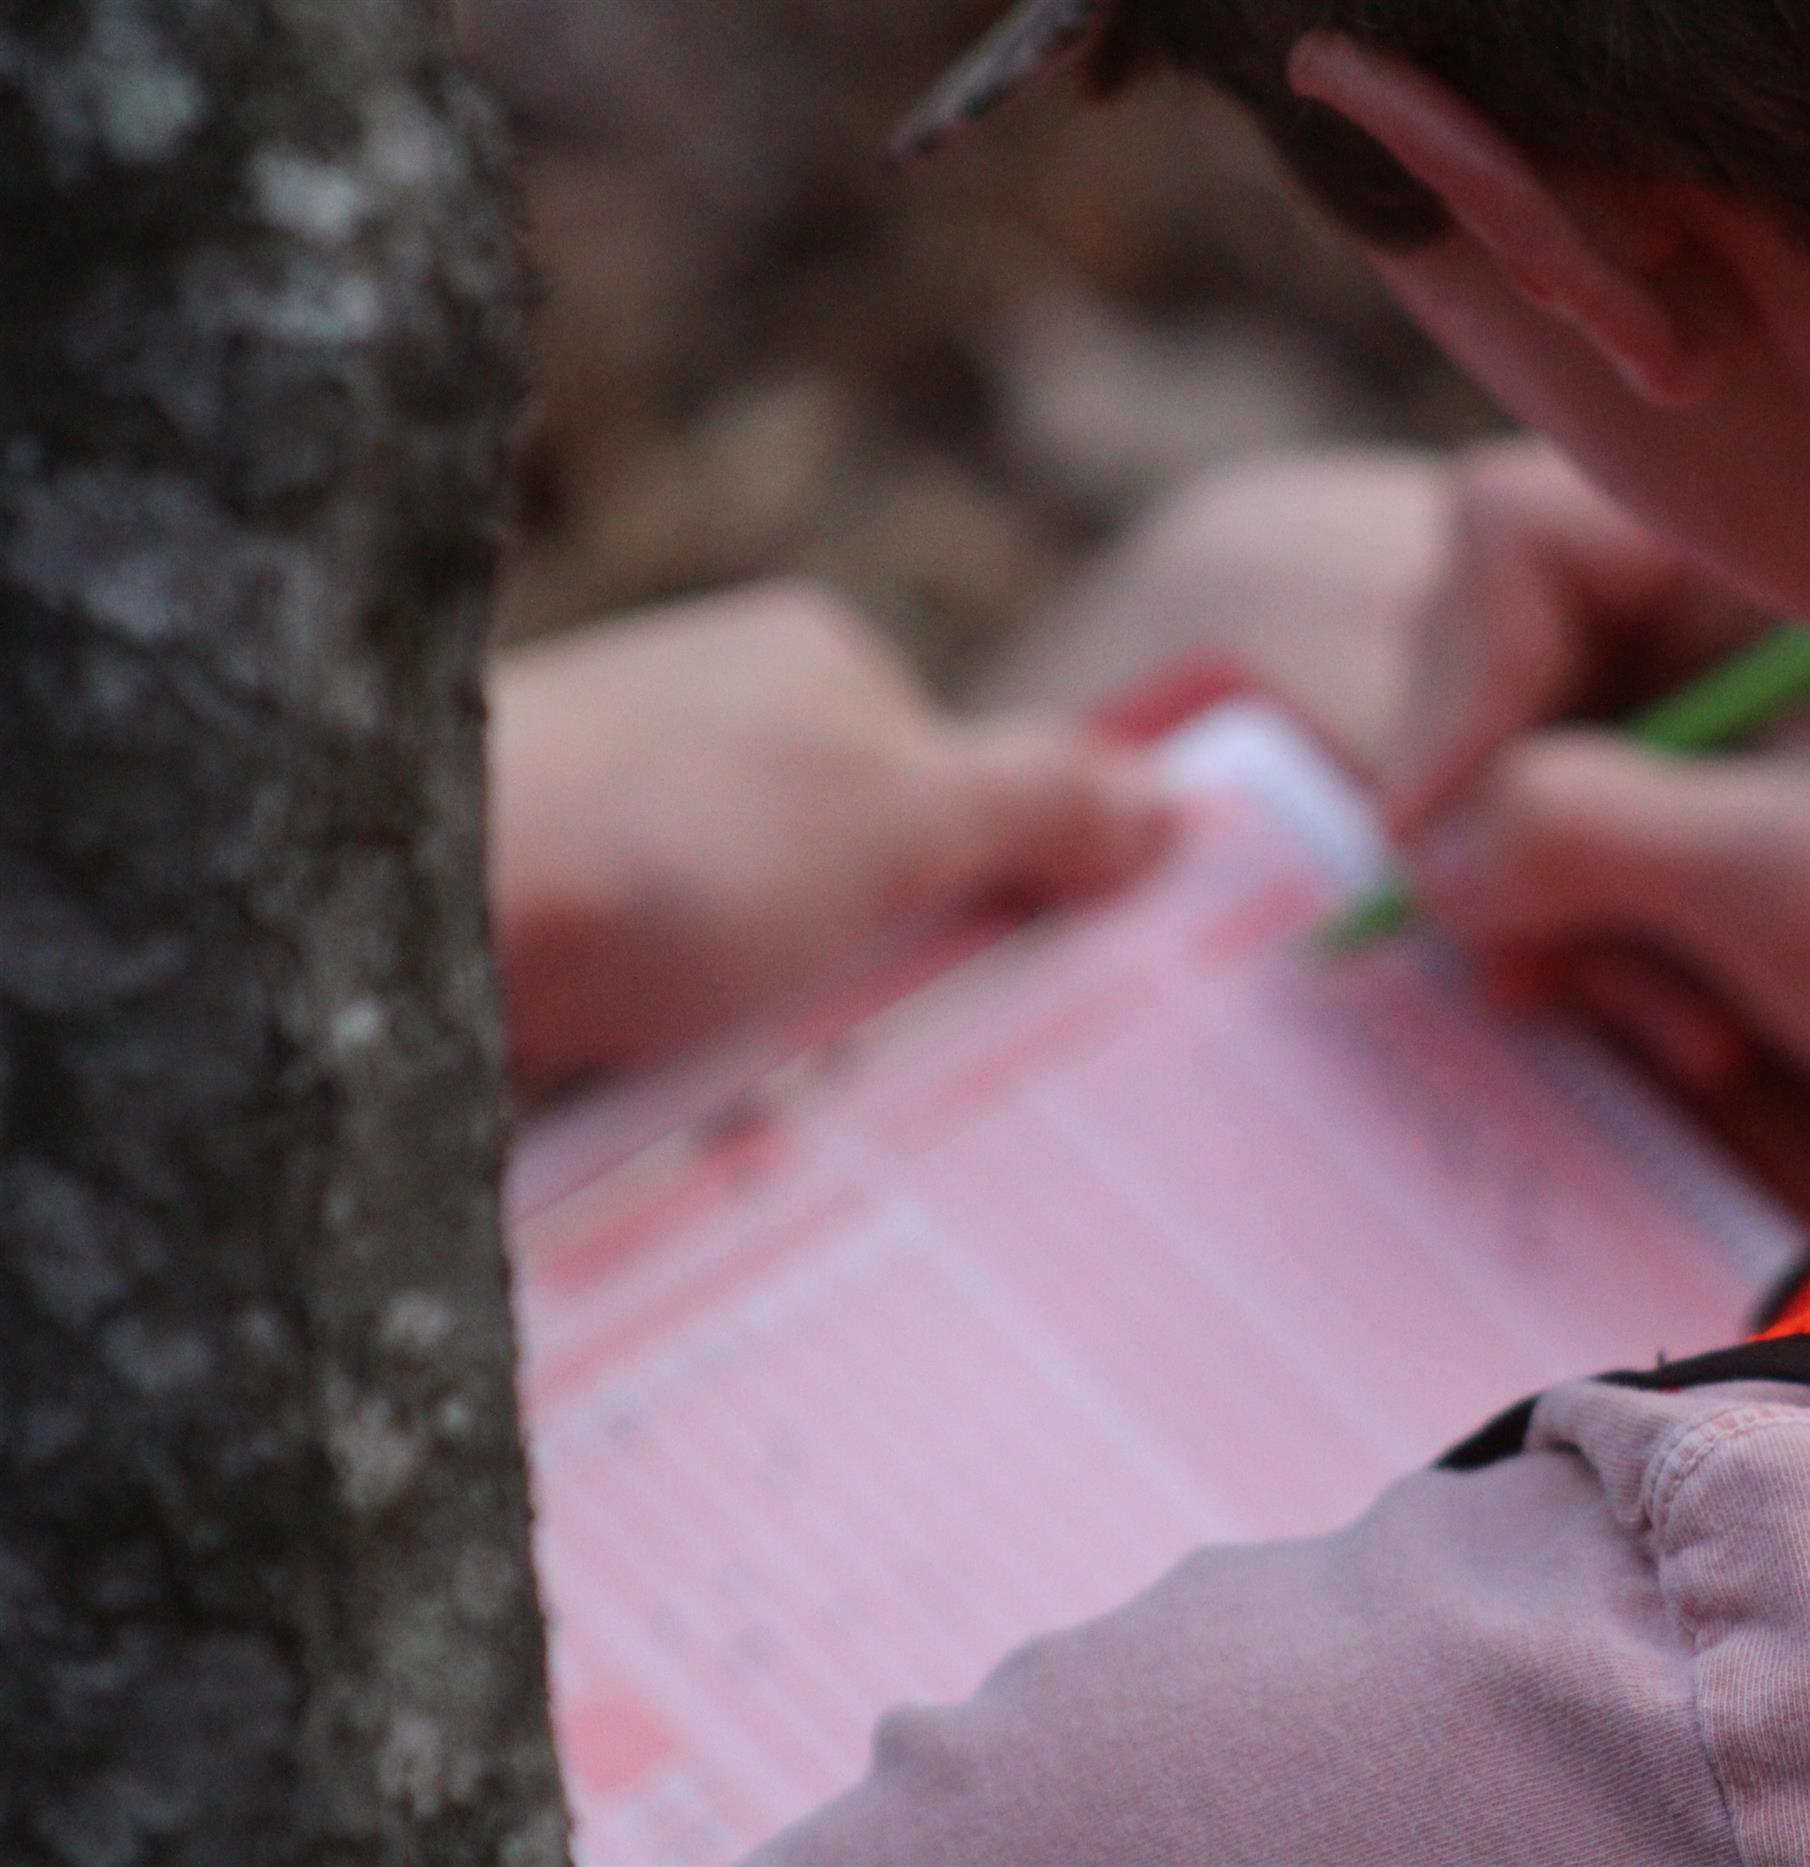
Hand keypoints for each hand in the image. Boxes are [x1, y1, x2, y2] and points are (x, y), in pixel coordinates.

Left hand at [490, 582, 1171, 1092]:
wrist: (379, 940)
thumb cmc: (658, 850)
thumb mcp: (898, 815)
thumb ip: (1043, 799)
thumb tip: (1174, 803)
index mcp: (802, 673)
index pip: (964, 801)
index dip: (1017, 909)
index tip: (1056, 1027)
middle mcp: (706, 743)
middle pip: (869, 899)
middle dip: (904, 1003)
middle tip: (951, 1112)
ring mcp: (616, 841)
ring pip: (768, 984)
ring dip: (797, 1070)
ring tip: (820, 1149)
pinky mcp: (539, 943)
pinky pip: (667, 1037)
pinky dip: (695, 1097)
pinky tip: (707, 1155)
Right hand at [1383, 439, 1809, 1116]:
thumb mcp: (1783, 879)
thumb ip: (1575, 833)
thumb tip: (1424, 850)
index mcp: (1779, 547)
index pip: (1515, 539)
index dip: (1454, 690)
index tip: (1439, 848)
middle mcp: (1746, 596)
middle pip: (1509, 657)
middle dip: (1504, 825)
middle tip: (1526, 972)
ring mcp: (1744, 698)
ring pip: (1541, 766)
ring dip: (1563, 913)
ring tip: (1673, 1037)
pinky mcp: (1747, 795)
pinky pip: (1604, 841)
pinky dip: (1619, 942)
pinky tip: (1703, 1036)